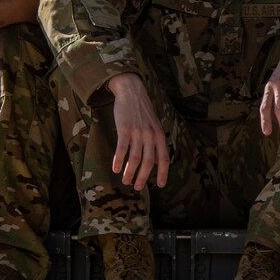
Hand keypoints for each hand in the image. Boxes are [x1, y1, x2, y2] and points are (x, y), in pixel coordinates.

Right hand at [107, 73, 169, 190]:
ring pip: (134, 158)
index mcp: (160, 135)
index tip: (160, 185)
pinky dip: (118, 160)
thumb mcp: (154, 126)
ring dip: (129, 172)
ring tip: (125, 181)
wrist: (132, 91)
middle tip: (137, 187)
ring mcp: (138, 132)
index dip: (163, 173)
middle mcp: (151, 135)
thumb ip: (156, 143)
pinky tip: (115, 168)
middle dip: (143, 177)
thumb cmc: (142, 111)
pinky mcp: (125, 128)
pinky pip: (122, 148)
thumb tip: (156, 163)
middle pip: (148, 162)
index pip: (164, 158)